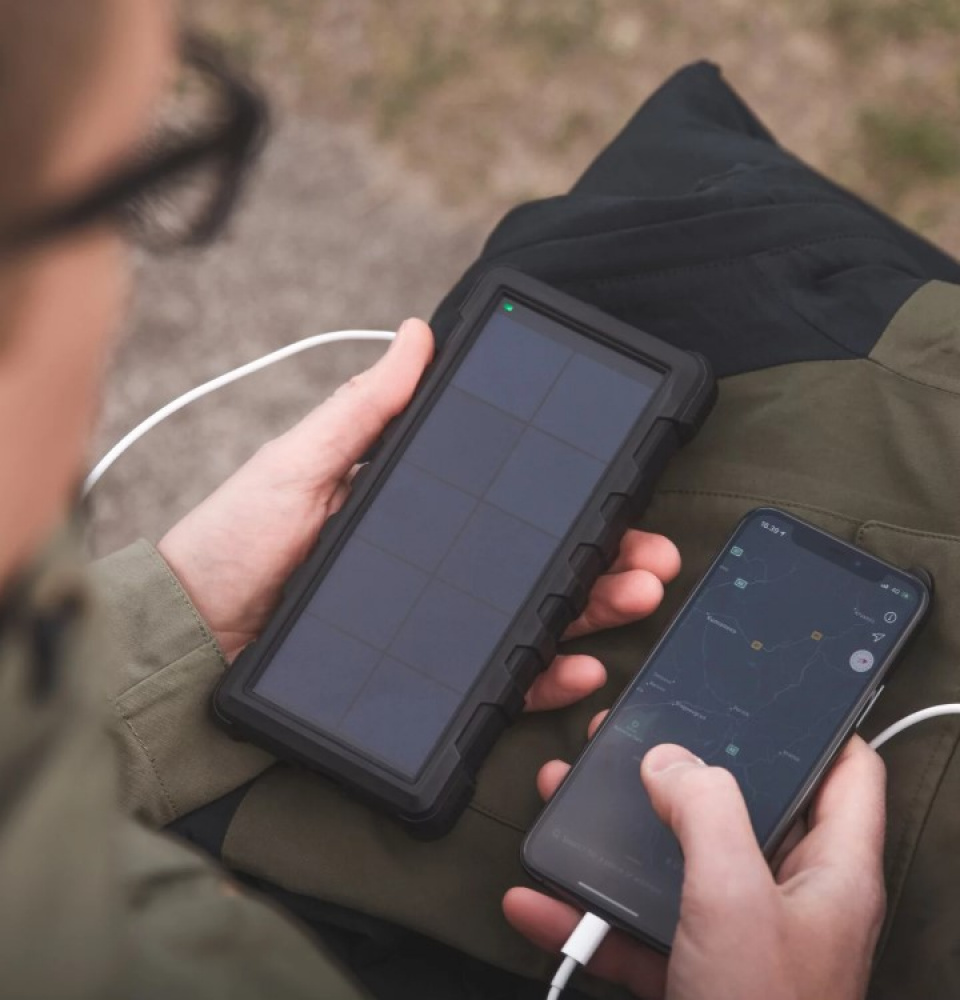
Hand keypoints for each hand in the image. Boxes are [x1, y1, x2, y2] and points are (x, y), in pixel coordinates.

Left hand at [158, 318, 681, 711]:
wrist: (189, 641)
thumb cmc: (234, 542)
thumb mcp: (301, 462)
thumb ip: (366, 410)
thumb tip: (417, 334)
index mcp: (422, 506)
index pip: (515, 499)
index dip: (574, 496)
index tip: (625, 486)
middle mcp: (442, 562)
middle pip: (542, 558)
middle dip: (608, 555)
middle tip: (652, 556)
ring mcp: (436, 620)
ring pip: (535, 615)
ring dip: (595, 607)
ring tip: (636, 596)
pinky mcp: (425, 674)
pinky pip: (499, 676)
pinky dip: (545, 674)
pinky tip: (578, 665)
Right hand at [505, 731, 886, 999]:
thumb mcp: (734, 897)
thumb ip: (707, 810)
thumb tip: (670, 760)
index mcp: (828, 869)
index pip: (846, 771)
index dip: (812, 723)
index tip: (757, 692)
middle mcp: (787, 898)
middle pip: (739, 806)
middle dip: (679, 769)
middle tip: (635, 734)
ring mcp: (736, 938)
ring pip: (676, 863)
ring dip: (617, 835)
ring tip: (568, 795)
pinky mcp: (692, 975)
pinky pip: (637, 929)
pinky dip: (588, 913)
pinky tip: (538, 900)